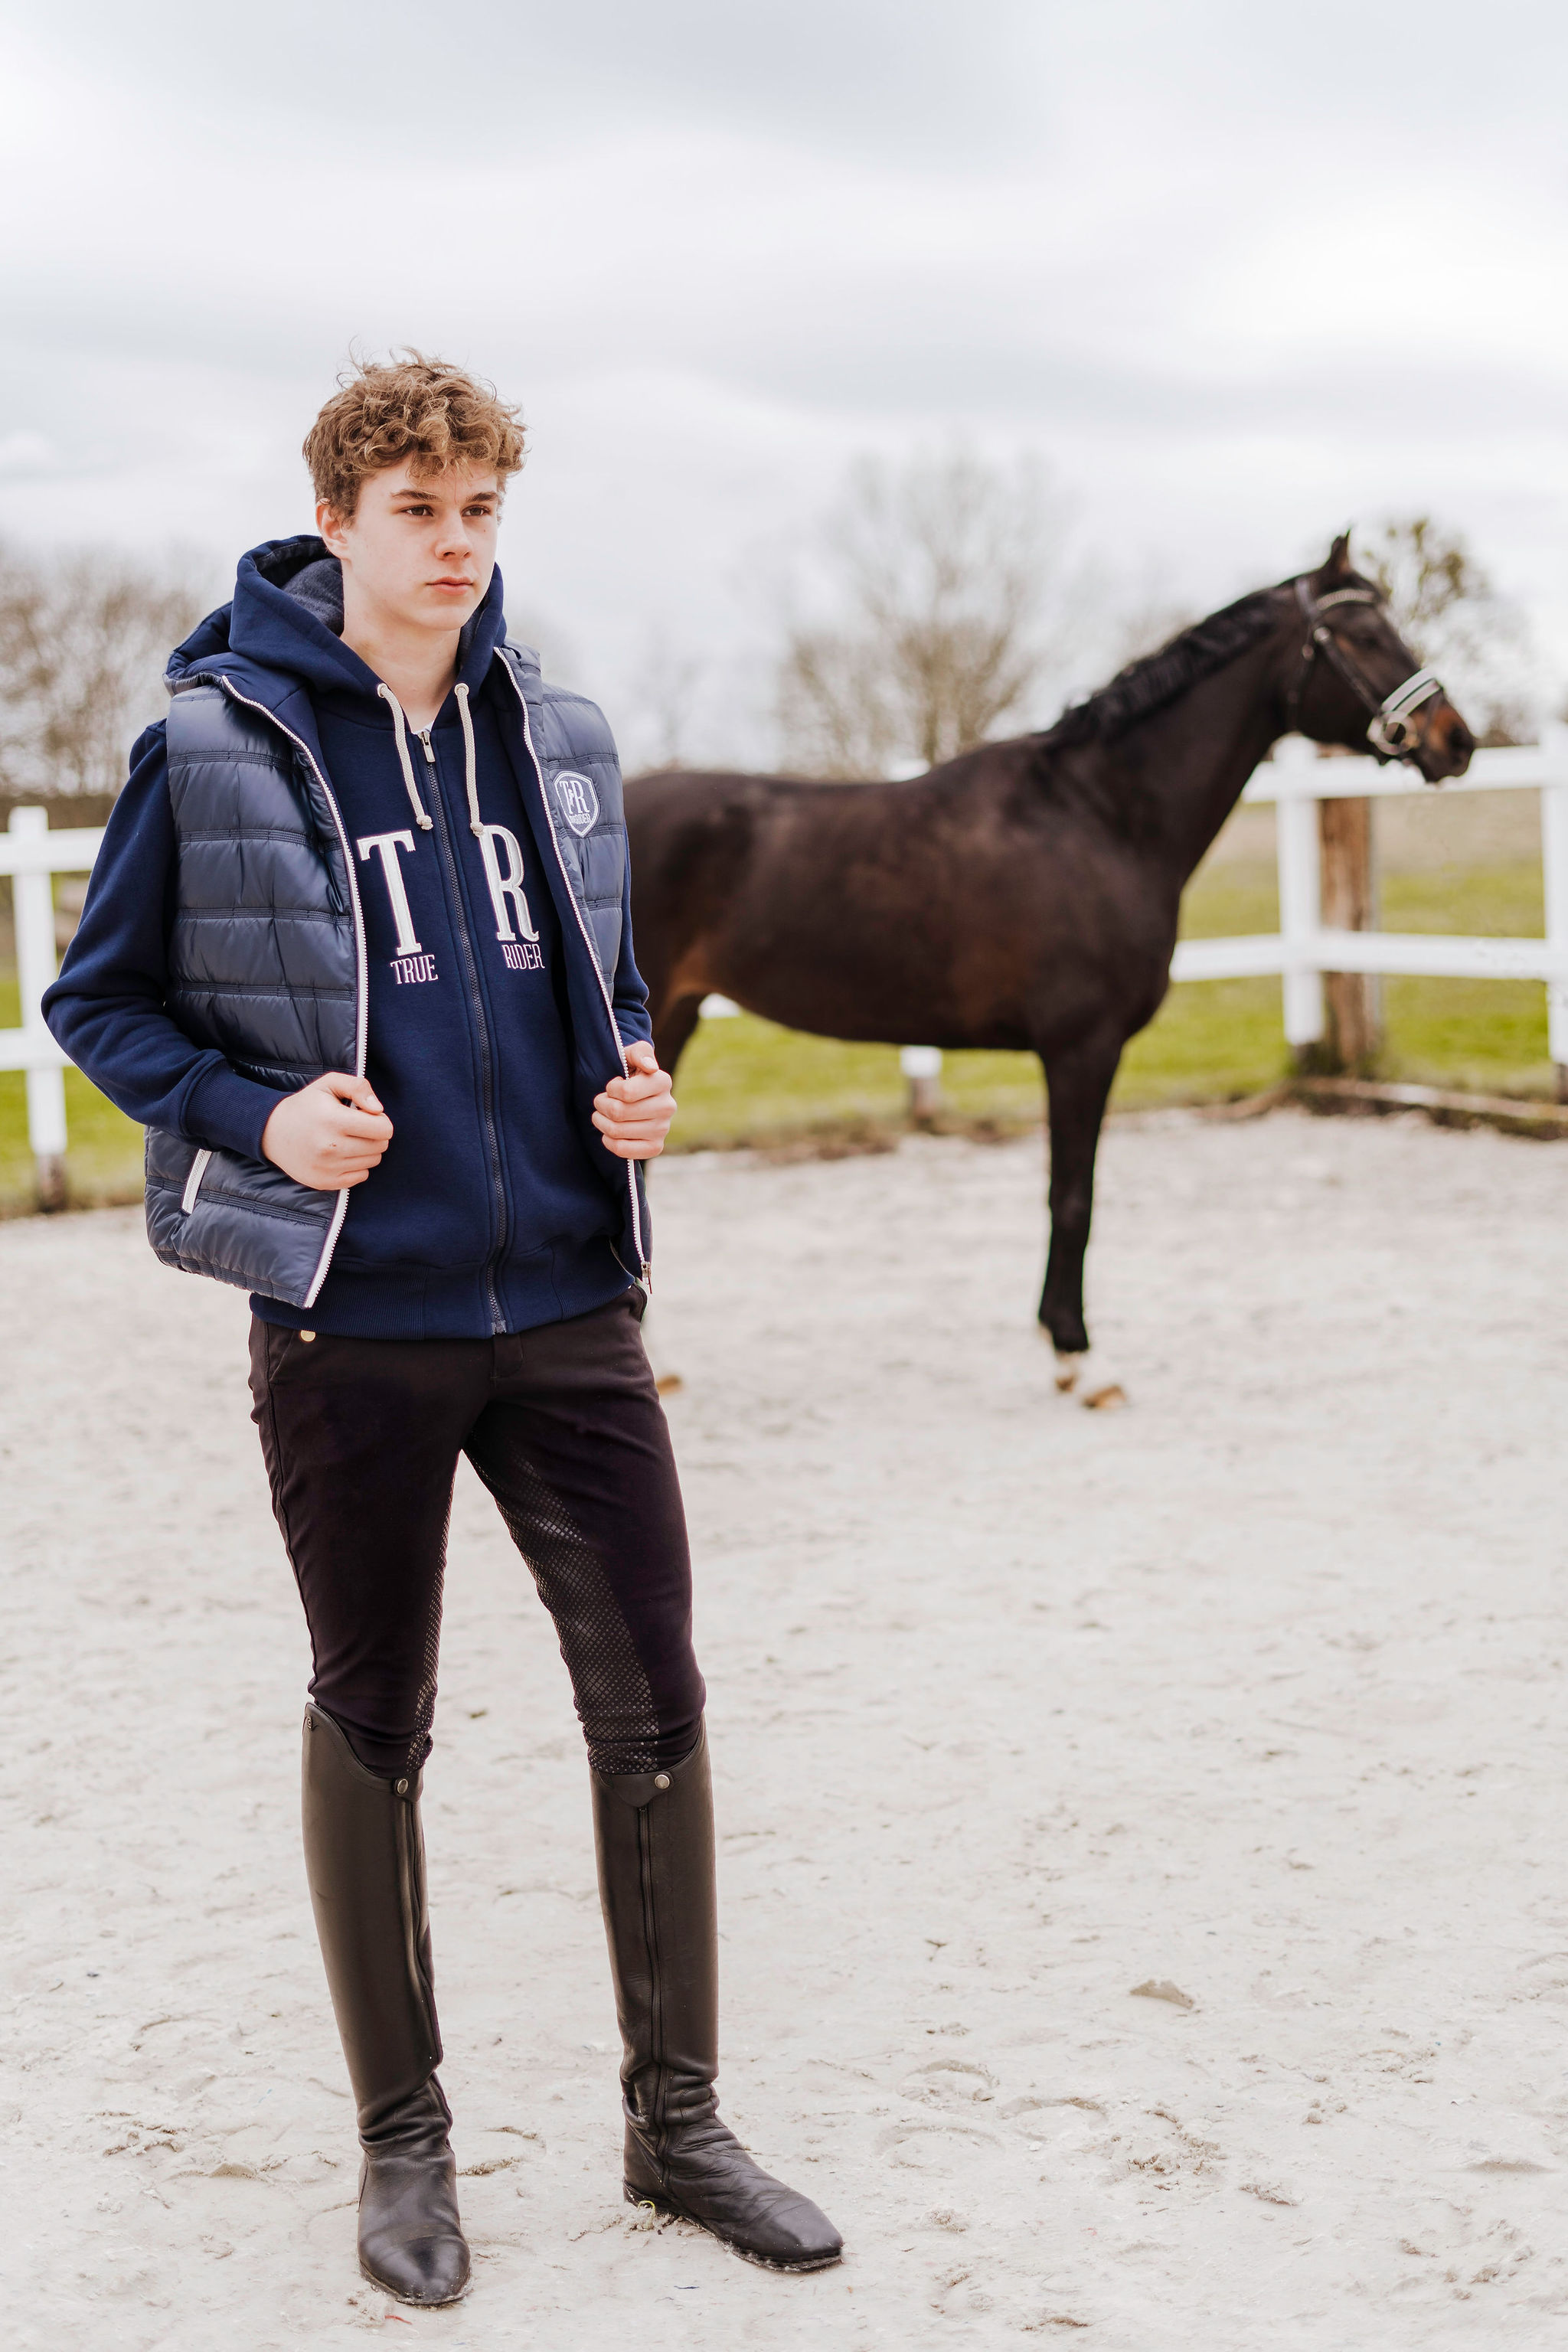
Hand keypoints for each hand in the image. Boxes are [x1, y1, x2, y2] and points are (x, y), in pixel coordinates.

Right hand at [261, 1072, 392, 1190]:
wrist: (272, 1132)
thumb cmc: (306, 1105)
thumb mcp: (329, 1084)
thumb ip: (358, 1087)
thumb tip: (378, 1108)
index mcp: (334, 1120)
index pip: (383, 1129)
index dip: (380, 1119)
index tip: (366, 1115)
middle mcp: (331, 1147)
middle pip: (381, 1146)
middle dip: (374, 1134)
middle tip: (356, 1127)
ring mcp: (327, 1168)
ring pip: (373, 1161)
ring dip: (366, 1150)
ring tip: (346, 1139)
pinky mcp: (325, 1182)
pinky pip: (362, 1176)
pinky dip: (357, 1165)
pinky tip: (341, 1155)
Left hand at [592, 1040, 675, 1160]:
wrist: (635, 1098)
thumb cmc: (630, 1074)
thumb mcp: (632, 1055)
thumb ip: (639, 1052)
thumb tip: (650, 1067)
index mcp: (663, 1081)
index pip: (625, 1092)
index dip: (611, 1090)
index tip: (613, 1086)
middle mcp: (668, 1106)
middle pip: (618, 1112)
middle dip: (601, 1105)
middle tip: (602, 1102)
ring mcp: (663, 1129)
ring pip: (617, 1131)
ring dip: (601, 1122)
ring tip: (603, 1115)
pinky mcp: (655, 1147)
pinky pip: (622, 1150)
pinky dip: (609, 1141)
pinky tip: (610, 1133)